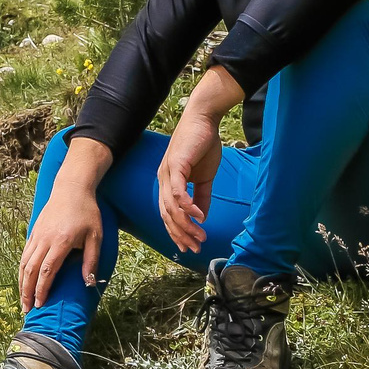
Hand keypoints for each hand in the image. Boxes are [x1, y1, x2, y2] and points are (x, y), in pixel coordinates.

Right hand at [17, 138, 112, 308]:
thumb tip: (88, 283)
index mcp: (60, 242)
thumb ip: (91, 260)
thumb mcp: (95, 236)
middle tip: (26, 308)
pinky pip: (25, 252)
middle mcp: (45, 239)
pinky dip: (22, 268)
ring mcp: (37, 234)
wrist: (72, 187)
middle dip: (26, 291)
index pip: (47, 271)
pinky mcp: (34, 230)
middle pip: (30, 269)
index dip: (41, 290)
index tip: (40, 304)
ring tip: (22, 298)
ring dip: (21, 281)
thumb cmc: (87, 211)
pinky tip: (23, 278)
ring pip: (24, 261)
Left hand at [158, 106, 225, 253]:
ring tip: (199, 236)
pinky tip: (198, 216)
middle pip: (168, 215)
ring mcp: (167, 172)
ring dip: (186, 224)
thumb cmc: (203, 146)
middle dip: (181, 234)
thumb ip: (201, 197)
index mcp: (168, 183)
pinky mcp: (176, 164)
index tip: (189, 246)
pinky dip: (186, 205)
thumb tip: (202, 217)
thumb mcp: (204, 177)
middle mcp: (164, 180)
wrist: (204, 120)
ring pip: (172, 207)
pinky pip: (178, 190)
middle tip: (195, 247)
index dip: (177, 232)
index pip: (168, 214)